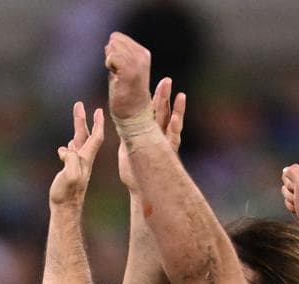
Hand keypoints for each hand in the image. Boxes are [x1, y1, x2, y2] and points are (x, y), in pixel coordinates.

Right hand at [49, 101, 104, 206]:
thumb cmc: (67, 194)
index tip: (98, 110)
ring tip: (75, 118)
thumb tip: (66, 149)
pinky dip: (70, 146)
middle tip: (79, 105)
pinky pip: (71, 154)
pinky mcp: (70, 172)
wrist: (66, 209)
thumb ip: (70, 161)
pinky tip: (66, 146)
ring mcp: (78, 166)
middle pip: (86, 136)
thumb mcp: (69, 176)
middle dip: (84, 120)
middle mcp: (83, 160)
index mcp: (85, 159)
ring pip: (78, 143)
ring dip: (77, 129)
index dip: (98, 124)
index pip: (95, 138)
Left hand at [105, 32, 152, 120]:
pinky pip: (111, 57)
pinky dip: (109, 66)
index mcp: (143, 53)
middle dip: (111, 54)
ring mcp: (137, 62)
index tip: (119, 68)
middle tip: (117, 72)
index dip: (112, 51)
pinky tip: (115, 76)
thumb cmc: (125, 93)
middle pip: (114, 39)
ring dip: (110, 61)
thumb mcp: (125, 68)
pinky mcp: (129, 71)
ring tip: (118, 75)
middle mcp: (143, 55)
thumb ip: (120, 53)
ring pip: (113, 47)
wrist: (133, 113)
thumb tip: (110, 42)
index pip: (118, 37)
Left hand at [119, 77, 185, 191]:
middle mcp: (157, 135)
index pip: (149, 110)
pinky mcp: (168, 152)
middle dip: (164, 96)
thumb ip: (127, 133)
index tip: (149, 83)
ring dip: (174, 108)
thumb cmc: (133, 171)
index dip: (150, 96)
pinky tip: (177, 116)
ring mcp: (165, 143)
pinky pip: (173, 138)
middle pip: (162, 111)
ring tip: (179, 94)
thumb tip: (119, 120)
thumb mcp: (127, 147)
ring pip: (171, 122)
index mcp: (146, 131)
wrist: (141, 188)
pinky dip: (176, 126)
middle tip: (166, 80)